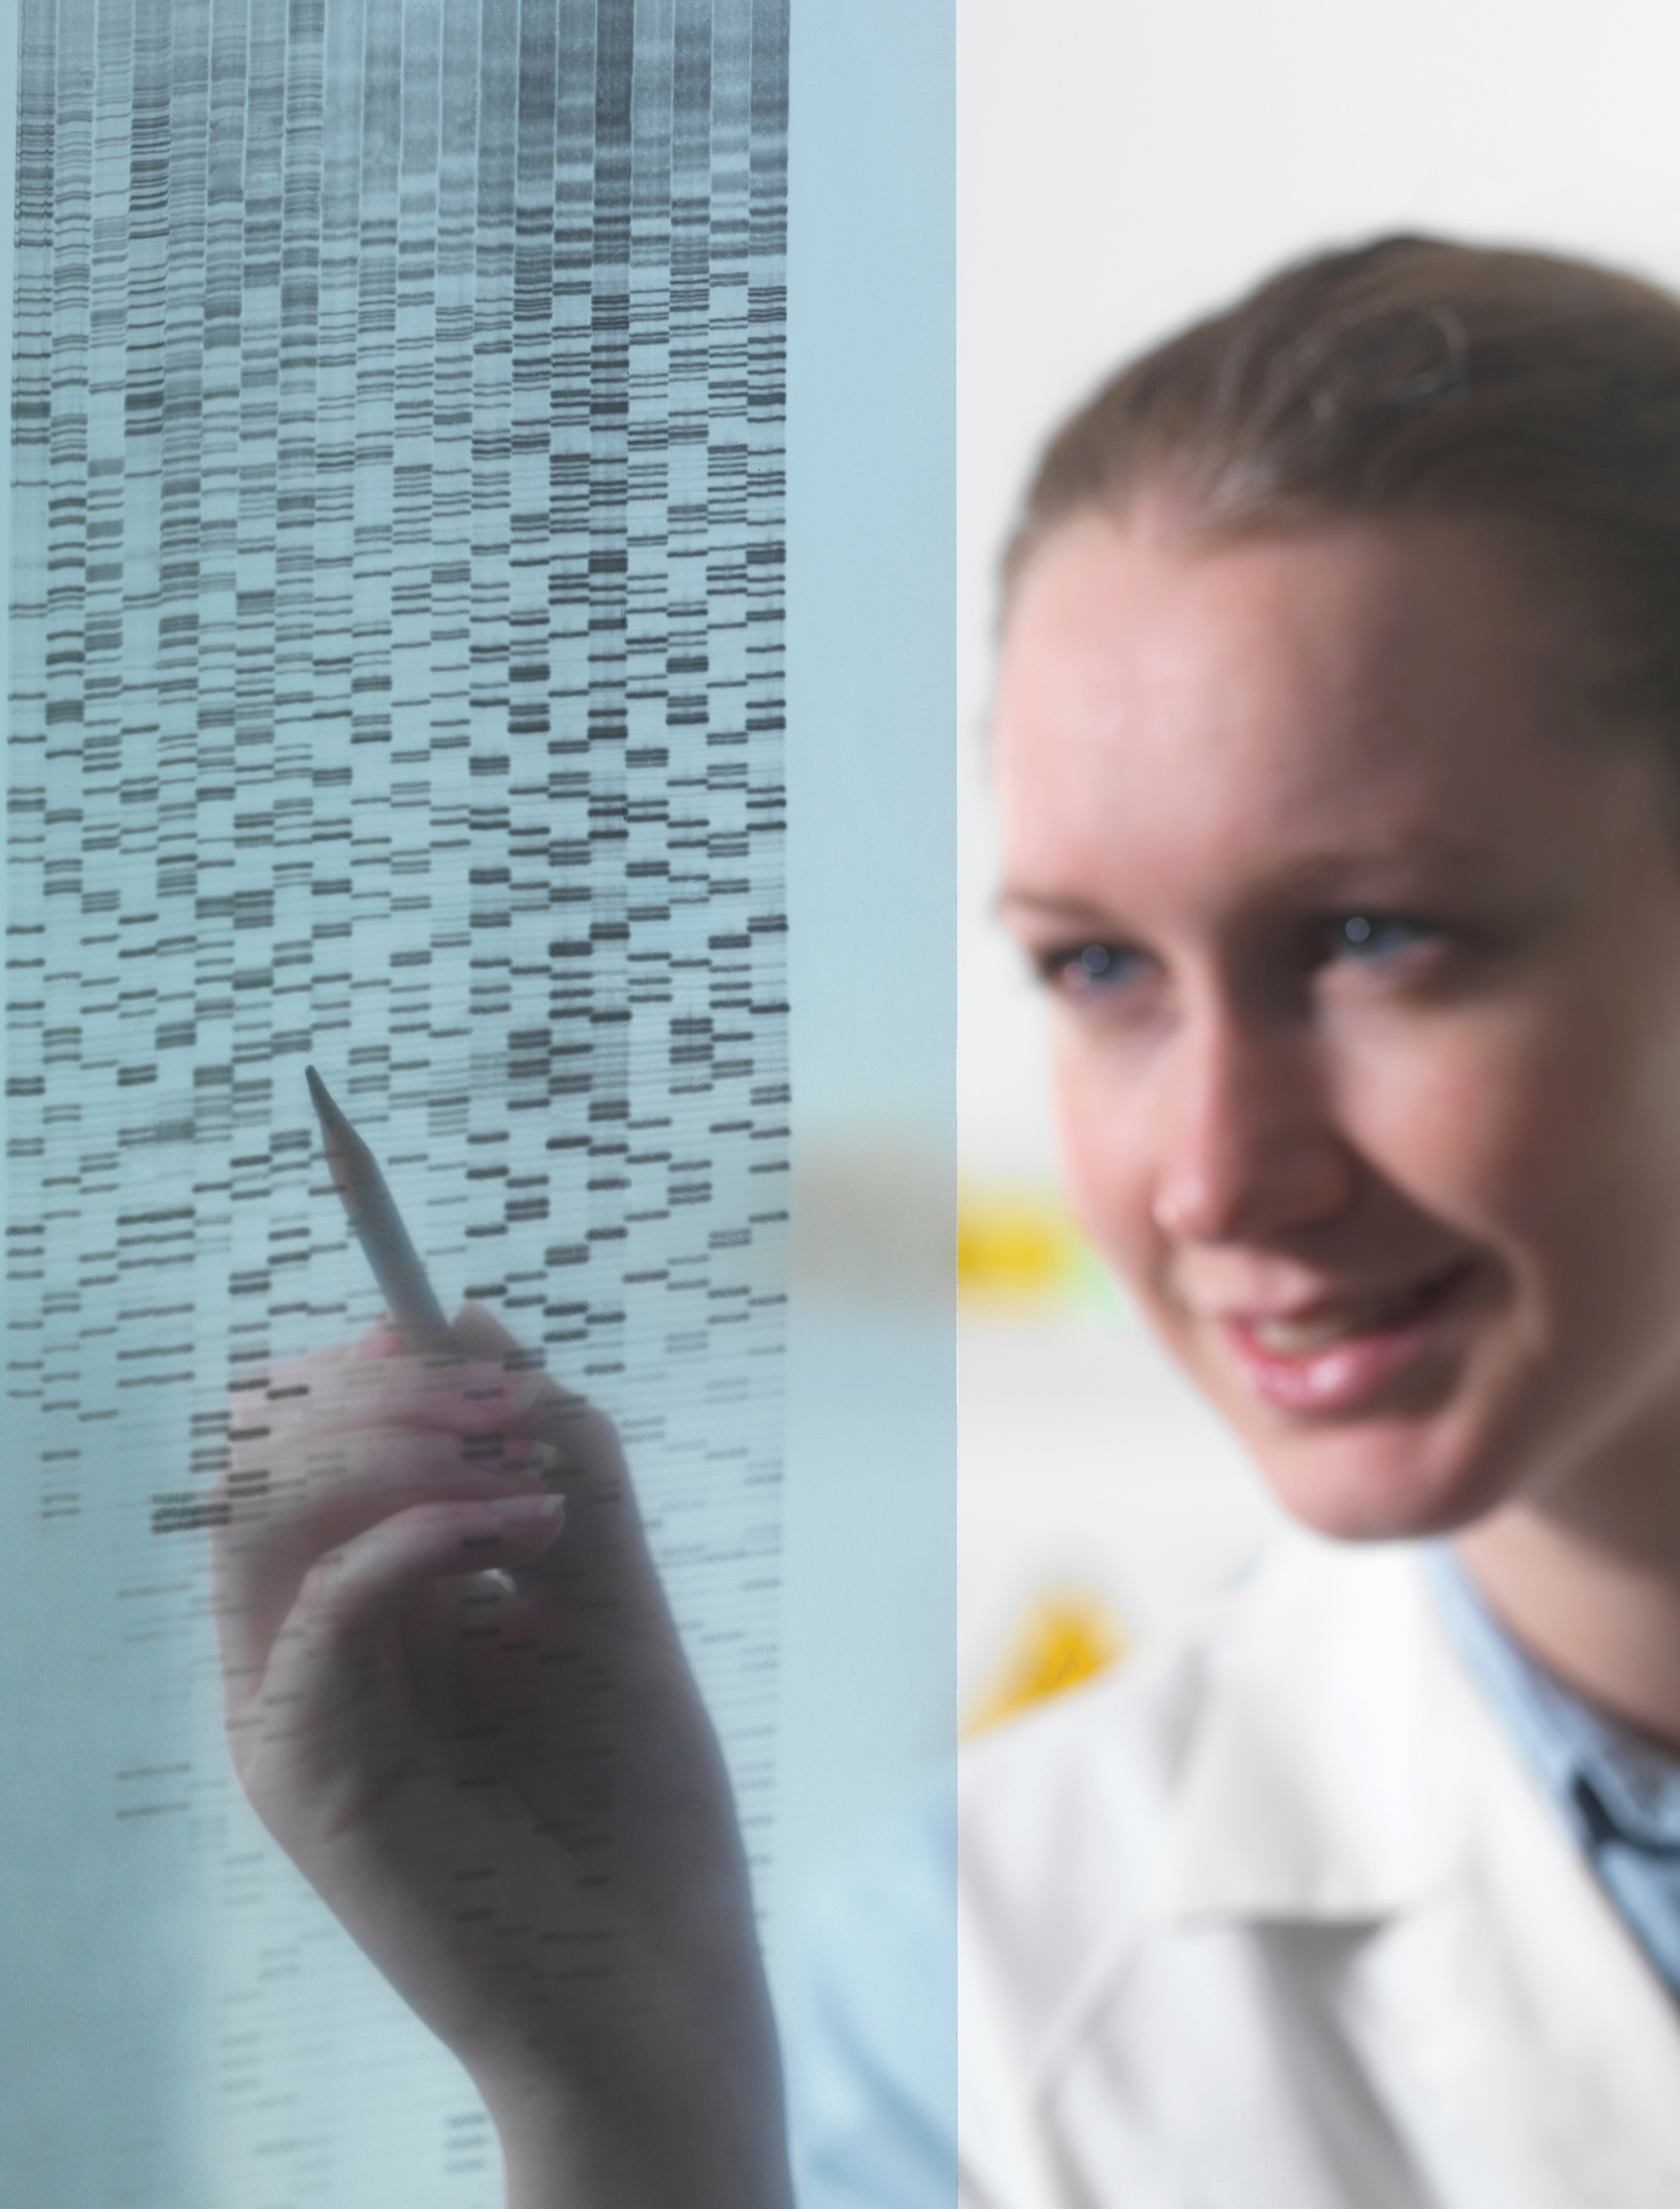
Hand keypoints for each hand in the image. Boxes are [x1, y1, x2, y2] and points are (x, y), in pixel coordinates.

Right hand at [210, 1305, 793, 2207]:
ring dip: (394, 1447)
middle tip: (501, 1402)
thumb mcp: (608, 1589)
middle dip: (381, 1395)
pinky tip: (516, 1527)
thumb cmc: (638, 1799)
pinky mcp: (302, 1771)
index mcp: (380, 1597)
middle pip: (264, 1458)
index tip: (459, 1337)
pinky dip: (409, 1532)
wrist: (656, 1977)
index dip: (367, 1370)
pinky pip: (312, 1607)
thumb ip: (553, 1458)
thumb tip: (473, 1315)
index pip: (305, 1440)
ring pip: (264, 1514)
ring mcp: (301, 1705)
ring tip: (519, 1467)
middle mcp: (318, 1642)